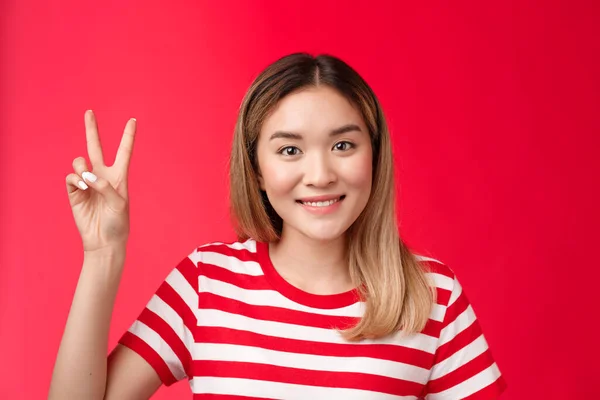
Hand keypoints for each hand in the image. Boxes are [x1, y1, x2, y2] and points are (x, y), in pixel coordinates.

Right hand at [65, 110, 136, 252]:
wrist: (103, 240)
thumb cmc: (117, 222)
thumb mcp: (119, 203)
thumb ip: (105, 186)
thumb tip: (86, 175)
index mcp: (119, 176)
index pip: (124, 151)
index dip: (128, 136)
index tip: (133, 120)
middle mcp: (102, 175)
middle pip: (95, 147)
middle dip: (92, 130)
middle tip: (89, 112)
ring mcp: (87, 182)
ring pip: (79, 161)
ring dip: (81, 167)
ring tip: (86, 180)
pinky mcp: (75, 191)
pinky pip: (71, 177)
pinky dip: (75, 179)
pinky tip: (82, 187)